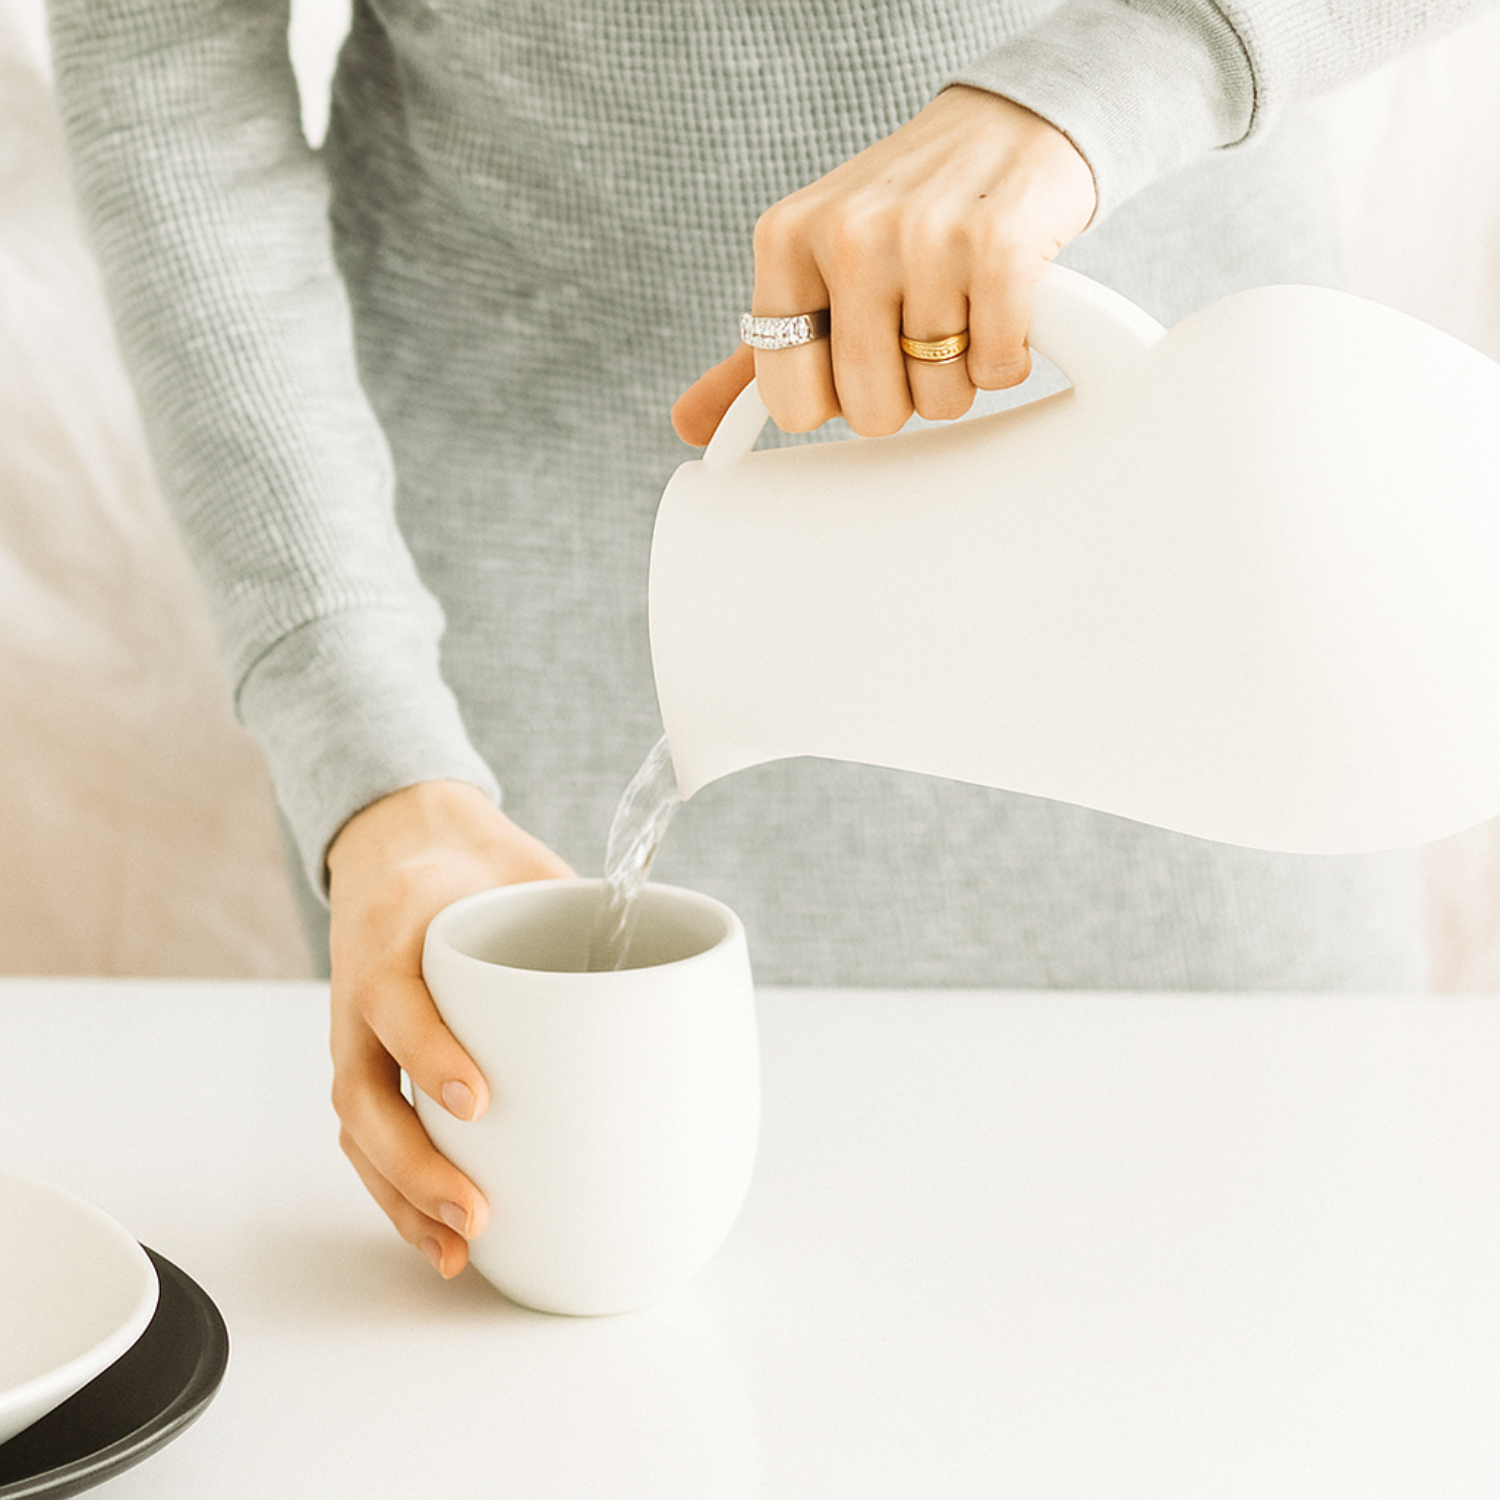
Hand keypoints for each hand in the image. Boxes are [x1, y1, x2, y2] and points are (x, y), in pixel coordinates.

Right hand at [326, 780, 573, 1276]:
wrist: (401, 842)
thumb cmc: (475, 864)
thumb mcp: (522, 865)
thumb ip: (582, 915)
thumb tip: (678, 980)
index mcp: (401, 931)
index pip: (397, 998)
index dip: (431, 1050)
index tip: (478, 1099)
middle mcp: (362, 990)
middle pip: (362, 1092)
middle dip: (416, 1163)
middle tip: (478, 1209)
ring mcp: (355, 1034)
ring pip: (359, 1128)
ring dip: (404, 1196)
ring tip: (460, 1247)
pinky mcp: (366, 1063)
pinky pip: (367, 1136)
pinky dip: (399, 1191)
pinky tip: (443, 1237)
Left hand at [673, 86, 1095, 444]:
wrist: (1007, 124)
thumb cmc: (901, 216)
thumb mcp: (812, 267)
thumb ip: (756, 353)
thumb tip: (688, 427)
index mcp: (784, 241)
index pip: (790, 399)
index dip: (835, 397)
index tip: (857, 353)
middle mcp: (846, 235)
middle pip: (870, 412)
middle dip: (906, 395)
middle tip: (919, 333)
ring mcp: (923, 238)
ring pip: (939, 398)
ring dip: (962, 376)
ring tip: (963, 310)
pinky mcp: (999, 247)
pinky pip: (997, 369)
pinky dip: (1009, 357)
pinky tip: (1002, 305)